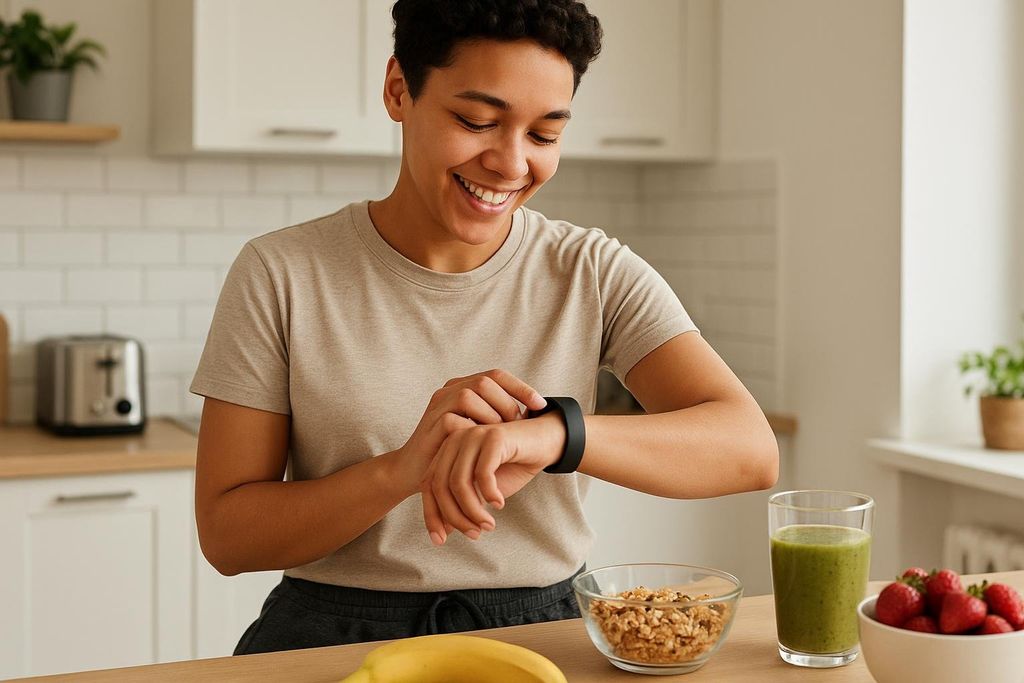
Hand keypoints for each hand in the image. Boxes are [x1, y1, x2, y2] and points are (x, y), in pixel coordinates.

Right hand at [390, 369, 546, 500]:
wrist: (416, 472)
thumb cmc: (455, 453)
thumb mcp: (479, 430)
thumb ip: (497, 416)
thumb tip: (534, 411)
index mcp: (462, 387)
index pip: (496, 375)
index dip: (521, 387)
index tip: (541, 405)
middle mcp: (449, 390)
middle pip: (485, 381)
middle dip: (508, 402)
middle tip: (519, 426)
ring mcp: (437, 405)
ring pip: (471, 394)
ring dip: (492, 415)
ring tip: (501, 436)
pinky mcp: (430, 424)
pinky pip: (455, 418)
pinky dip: (473, 431)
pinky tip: (483, 445)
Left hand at [420, 412, 566, 545]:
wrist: (545, 442)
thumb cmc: (512, 467)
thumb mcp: (483, 492)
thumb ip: (462, 505)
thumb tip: (443, 532)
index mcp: (448, 451)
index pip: (429, 485)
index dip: (432, 514)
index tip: (440, 541)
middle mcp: (456, 440)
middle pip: (440, 485)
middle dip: (455, 516)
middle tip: (474, 534)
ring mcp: (474, 435)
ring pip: (459, 482)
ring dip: (473, 510)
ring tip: (488, 525)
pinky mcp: (494, 436)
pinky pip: (483, 473)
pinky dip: (490, 494)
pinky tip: (500, 503)